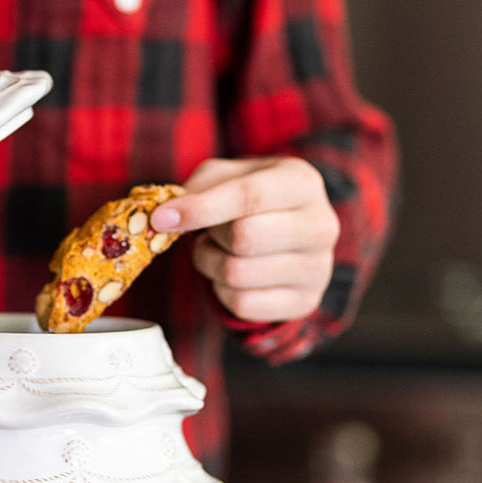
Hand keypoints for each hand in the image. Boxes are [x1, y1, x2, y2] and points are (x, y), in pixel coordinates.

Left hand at [151, 156, 339, 322]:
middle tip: (209, 232)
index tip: (161, 218)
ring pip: (237, 275)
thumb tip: (165, 217)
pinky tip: (233, 274)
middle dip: (211, 236)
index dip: (200, 208)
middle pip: (244, 238)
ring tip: (219, 251)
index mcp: (302, 183)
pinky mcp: (304, 302)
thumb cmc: (249, 199)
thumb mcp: (226, 177)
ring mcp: (318, 268)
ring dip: (210, 264)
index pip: (248, 196)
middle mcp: (320, 225)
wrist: (288, 229)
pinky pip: (242, 304)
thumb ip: (196, 189)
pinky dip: (222, 291)